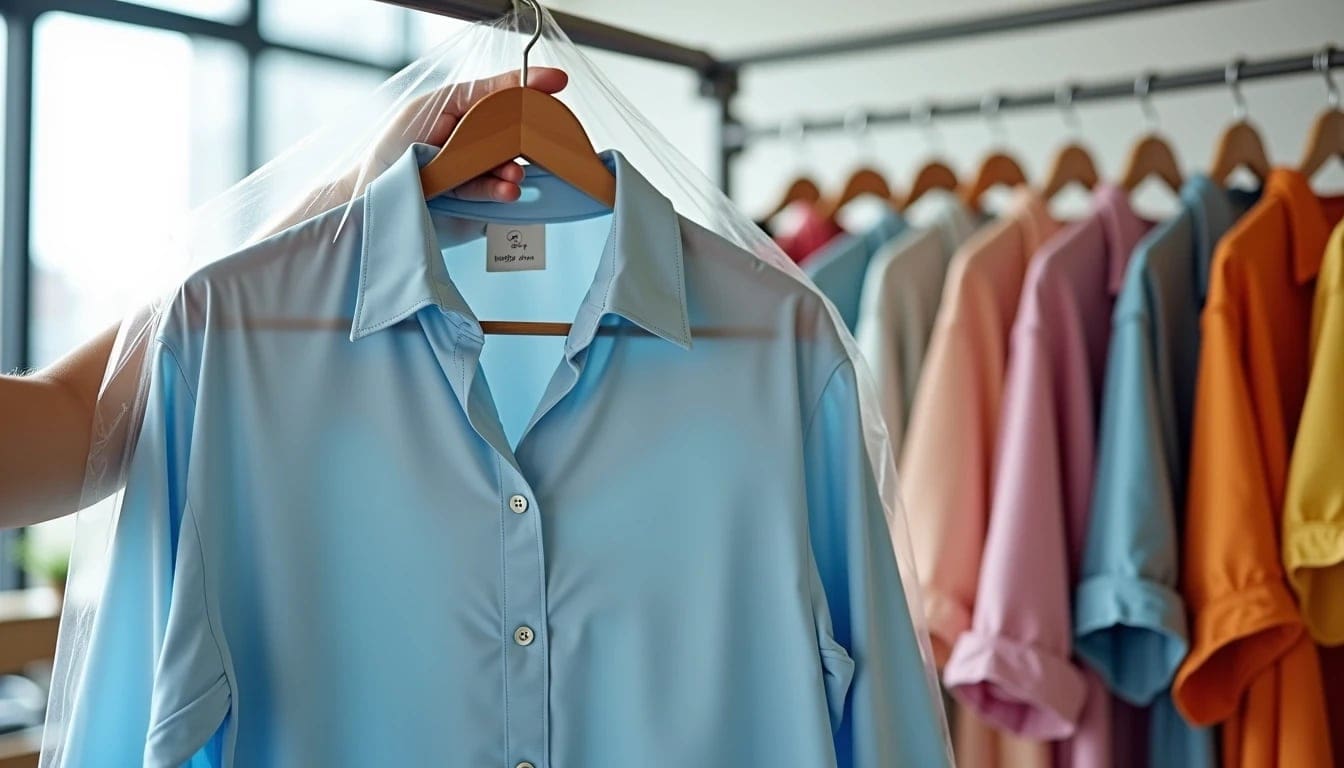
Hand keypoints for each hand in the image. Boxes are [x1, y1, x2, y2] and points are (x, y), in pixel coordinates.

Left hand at [366, 66, 569, 201]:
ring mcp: (474, 170)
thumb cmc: (394, 147)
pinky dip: (502, 191)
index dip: (529, 87)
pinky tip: (508, 191)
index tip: (556, 83)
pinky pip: (493, 193)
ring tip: (513, 177)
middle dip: (527, 138)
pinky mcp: (474, 201)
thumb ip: (477, 96)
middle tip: (539, 140)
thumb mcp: (434, 107)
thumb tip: (517, 85)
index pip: (503, 95)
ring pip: (505, 166)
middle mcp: (472, 140)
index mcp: (463, 111)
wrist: (372, 196)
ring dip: (513, 171)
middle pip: (512, 133)